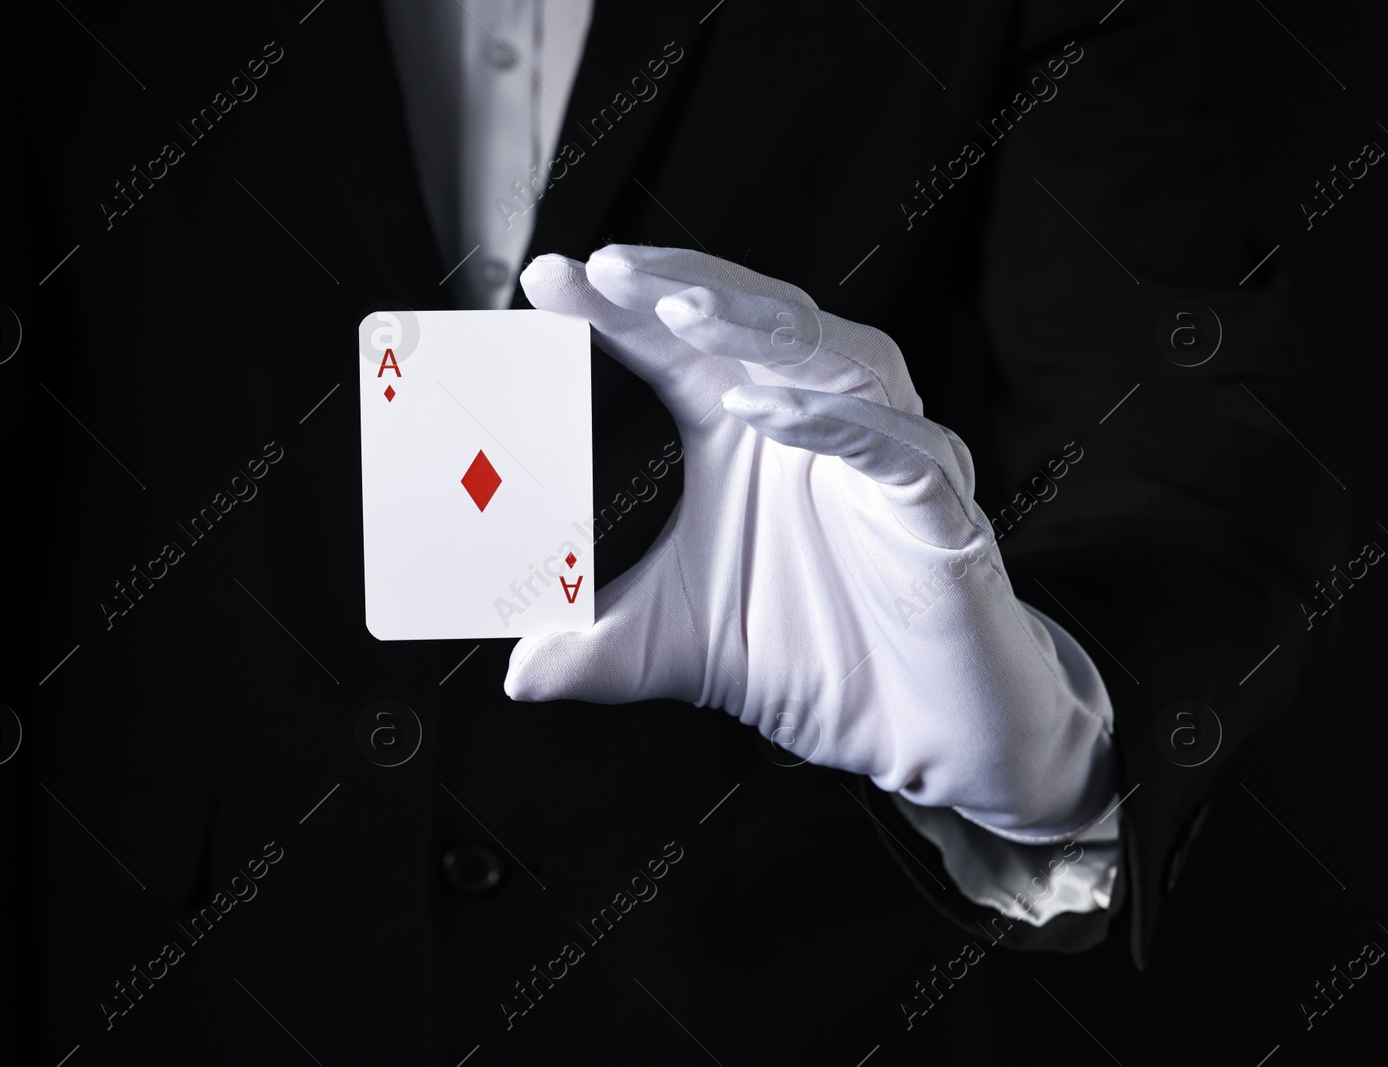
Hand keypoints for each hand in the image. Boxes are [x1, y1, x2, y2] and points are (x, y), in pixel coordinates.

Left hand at [506, 245, 1114, 839]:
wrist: (921, 733)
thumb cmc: (814, 658)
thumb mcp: (676, 648)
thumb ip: (594, 646)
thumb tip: (515, 672)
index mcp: (751, 433)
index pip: (678, 349)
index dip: (617, 310)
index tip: (544, 279)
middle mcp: (820, 425)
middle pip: (759, 321)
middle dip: (684, 285)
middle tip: (606, 268)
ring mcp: (886, 458)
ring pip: (837, 355)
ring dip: (758, 329)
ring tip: (679, 314)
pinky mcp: (937, 510)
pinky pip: (894, 446)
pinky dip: (832, 420)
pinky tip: (762, 411)